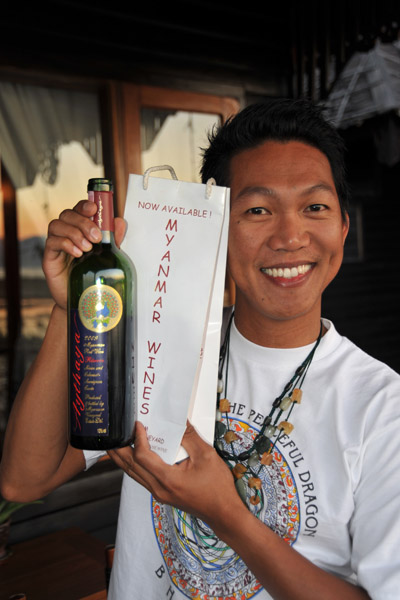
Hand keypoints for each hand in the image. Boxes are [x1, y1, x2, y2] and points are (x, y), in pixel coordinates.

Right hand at [43, 200, 125, 309]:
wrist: (82, 299)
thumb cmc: (94, 274)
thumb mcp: (107, 256)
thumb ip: (113, 240)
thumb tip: (120, 222)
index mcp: (79, 229)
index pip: (78, 209)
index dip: (84, 205)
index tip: (94, 209)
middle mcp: (65, 233)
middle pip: (67, 214)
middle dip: (83, 222)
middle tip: (96, 237)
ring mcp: (56, 245)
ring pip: (57, 225)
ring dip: (74, 233)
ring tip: (88, 248)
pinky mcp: (49, 258)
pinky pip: (52, 242)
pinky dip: (66, 244)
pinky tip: (77, 254)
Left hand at [108, 422, 243, 528]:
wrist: (223, 512)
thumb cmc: (217, 487)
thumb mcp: (206, 455)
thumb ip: (190, 436)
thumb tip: (179, 419)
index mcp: (168, 479)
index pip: (142, 456)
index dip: (138, 438)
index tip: (138, 424)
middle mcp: (158, 488)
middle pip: (130, 467)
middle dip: (118, 450)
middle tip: (111, 434)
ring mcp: (159, 493)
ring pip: (133, 474)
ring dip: (123, 459)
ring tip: (114, 444)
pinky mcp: (162, 494)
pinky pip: (142, 478)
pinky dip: (134, 466)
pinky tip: (135, 456)